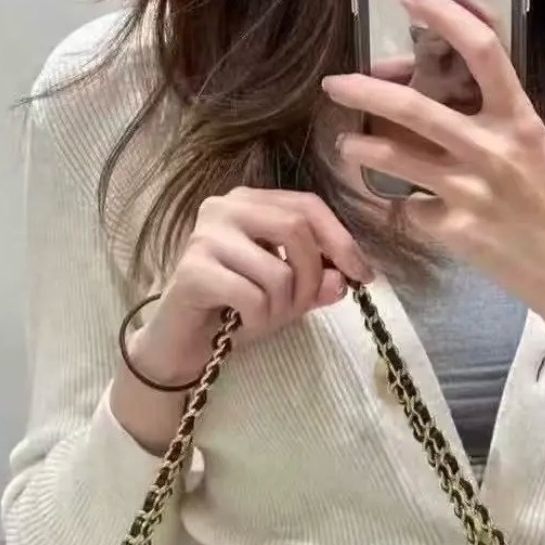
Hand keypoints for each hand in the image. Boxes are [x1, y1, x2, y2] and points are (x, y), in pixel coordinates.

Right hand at [135, 188, 371, 381]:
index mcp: (250, 202)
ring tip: (263, 318)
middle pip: (297, 229)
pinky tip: (241, 324)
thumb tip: (342, 279)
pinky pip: (252, 297)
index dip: (342, 241)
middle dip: (311, 278)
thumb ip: (316, 282)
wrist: (181, 342)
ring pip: (278, 270)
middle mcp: (224, 207)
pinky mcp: (193, 270)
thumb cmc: (233, 309)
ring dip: (282, 307)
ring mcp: (205, 236)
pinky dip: (258, 320)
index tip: (363, 277)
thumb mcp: (286, 295)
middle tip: (300, 307)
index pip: (308, 206)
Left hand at [323, 0, 544, 408]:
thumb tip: (441, 92)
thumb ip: (496, 120)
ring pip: (396, 157)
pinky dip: (401, 206)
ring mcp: (471, 192)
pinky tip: (403, 208)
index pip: (480, 49)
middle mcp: (493, 150)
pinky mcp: (455, 232)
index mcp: (521, 119)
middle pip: (414, 106)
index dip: (442, 12)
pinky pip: (409, 210)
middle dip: (364, 90)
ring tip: (348, 146)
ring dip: (362, 148)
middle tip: (335, 83)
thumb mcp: (538, 150)